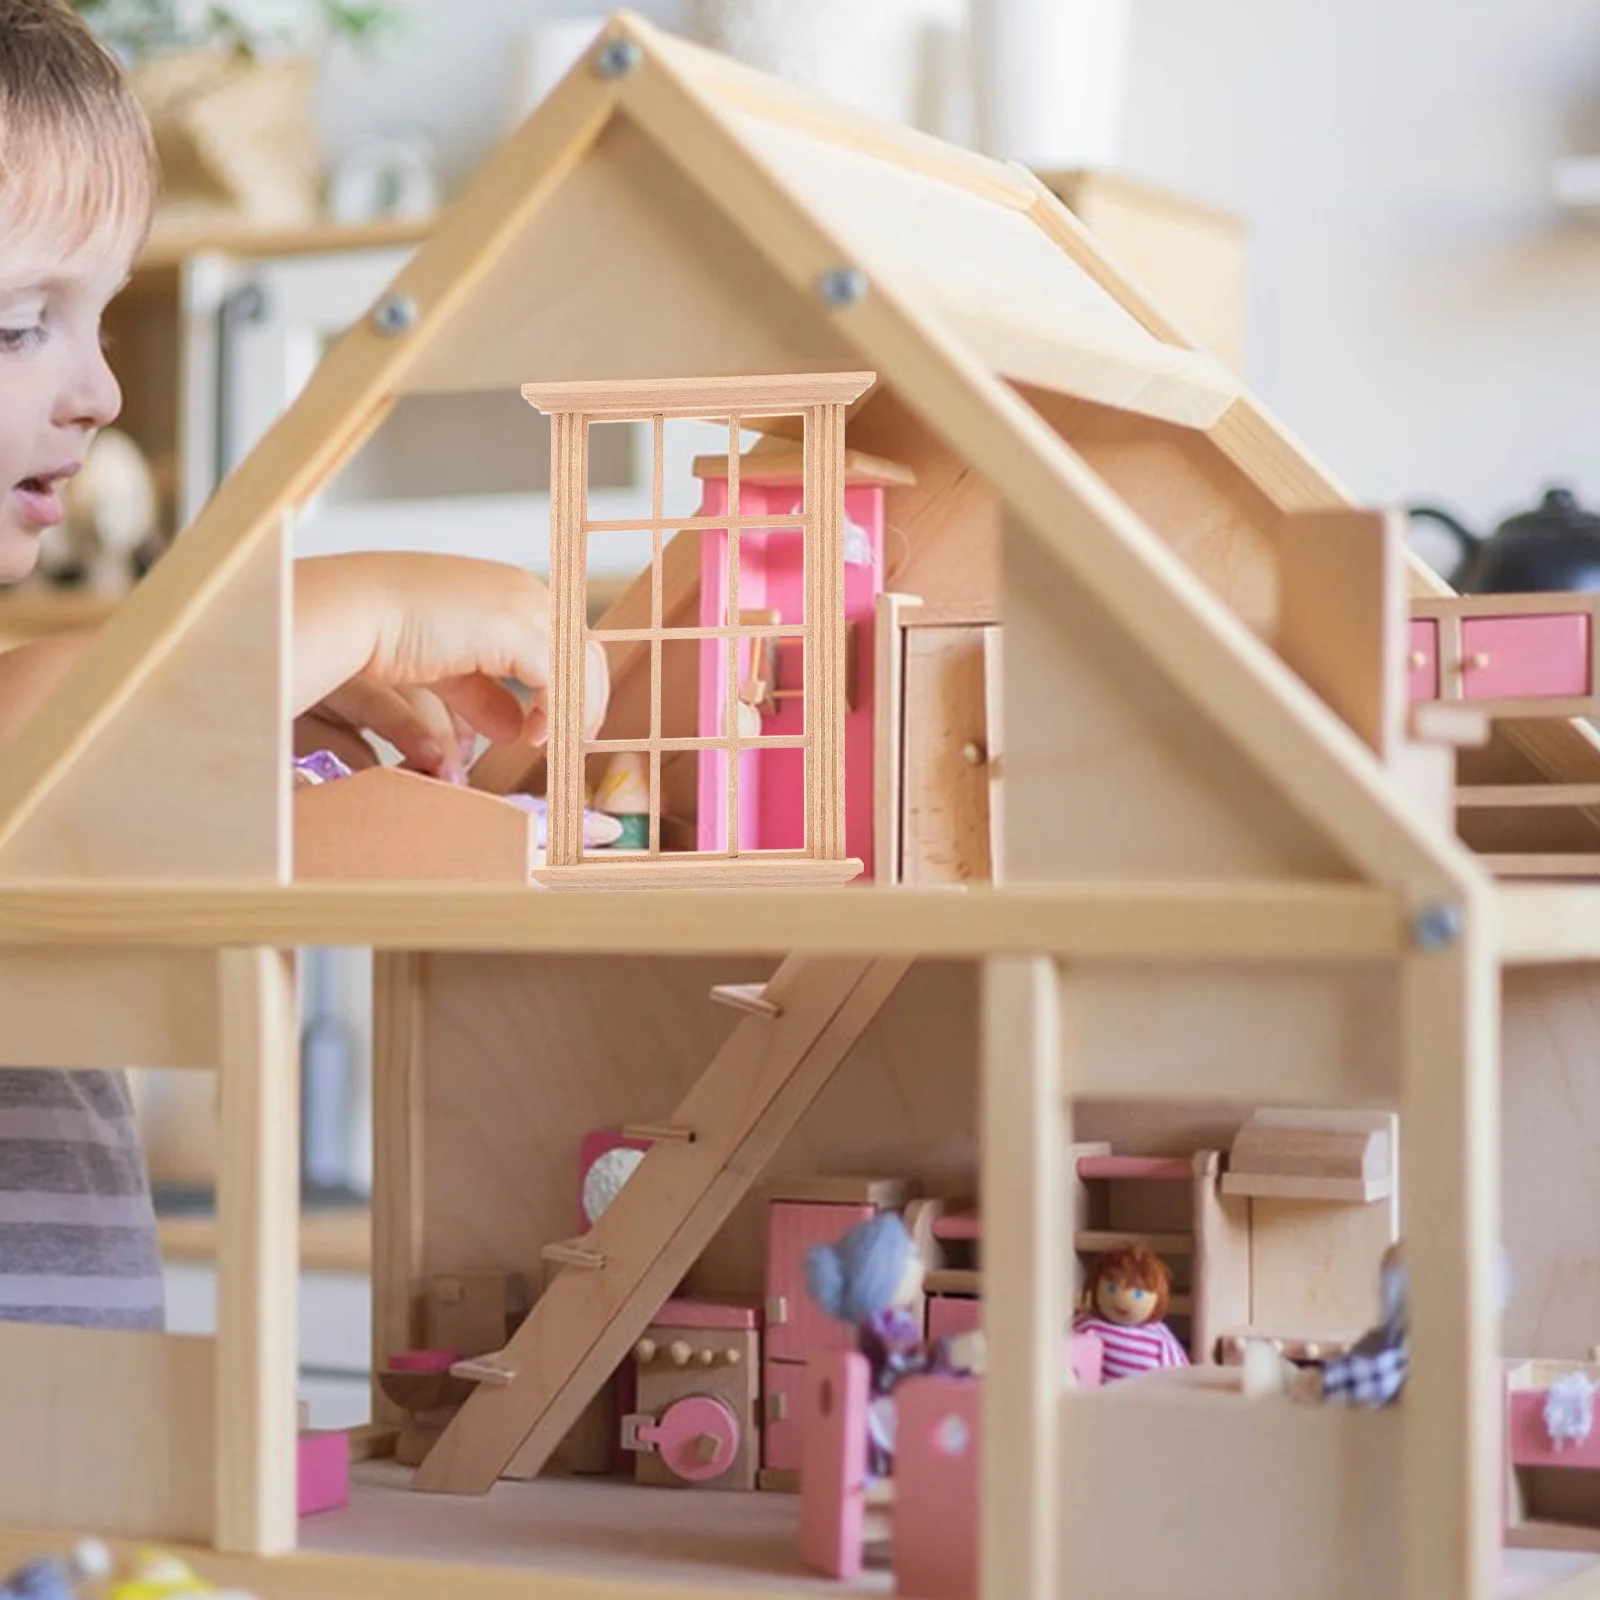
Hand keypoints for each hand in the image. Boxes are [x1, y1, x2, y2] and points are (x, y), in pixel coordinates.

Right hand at [294, 554, 609, 780]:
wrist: (354, 611)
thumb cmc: (384, 631)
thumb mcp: (449, 669)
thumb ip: (484, 694)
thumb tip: (515, 727)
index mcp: (510, 590)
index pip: (567, 636)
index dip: (572, 682)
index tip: (562, 724)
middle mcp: (525, 592)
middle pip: (584, 647)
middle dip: (586, 698)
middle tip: (575, 739)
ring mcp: (523, 607)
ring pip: (579, 664)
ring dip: (575, 709)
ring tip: (556, 743)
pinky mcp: (514, 631)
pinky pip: (559, 678)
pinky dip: (557, 711)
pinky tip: (535, 737)